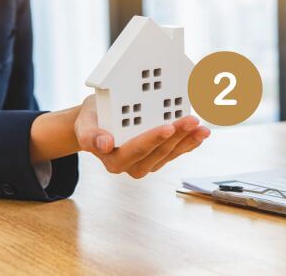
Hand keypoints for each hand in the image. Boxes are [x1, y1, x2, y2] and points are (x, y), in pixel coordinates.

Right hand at [74, 96, 209, 177]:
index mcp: (114, 160)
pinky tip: (200, 134)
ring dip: (188, 140)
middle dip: (177, 136)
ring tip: (201, 127)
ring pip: (170, 153)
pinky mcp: (158, 157)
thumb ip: (90, 136)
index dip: (153, 139)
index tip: (168, 127)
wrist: (98, 120)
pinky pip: (176, 152)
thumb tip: (104, 145)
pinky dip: (189, 143)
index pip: (137, 150)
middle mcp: (132, 165)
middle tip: (191, 120)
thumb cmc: (93, 120)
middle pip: (158, 152)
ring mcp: (147, 162)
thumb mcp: (84, 123)